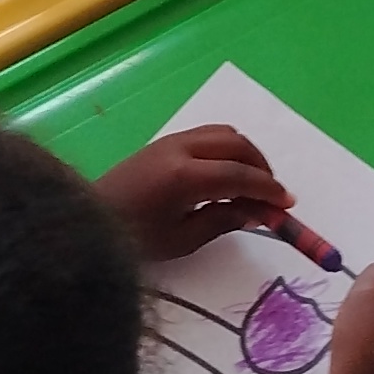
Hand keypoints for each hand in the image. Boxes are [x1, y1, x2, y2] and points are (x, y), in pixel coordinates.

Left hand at [97, 124, 293, 261]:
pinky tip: (228, 175)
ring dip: (245, 154)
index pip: (239, 175)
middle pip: (235, 144)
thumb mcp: (182, 239)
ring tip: (253, 184)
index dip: (267, 189)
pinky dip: (227, 150)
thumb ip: (222, 220)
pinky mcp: (163, 143)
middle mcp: (179, 150)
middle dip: (261, 167)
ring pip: (222, 133)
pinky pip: (207, 136)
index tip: (286, 205)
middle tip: (272, 195)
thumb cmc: (133, 239)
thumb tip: (255, 211)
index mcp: (183, 177)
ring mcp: (170, 142)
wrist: (87, 222)